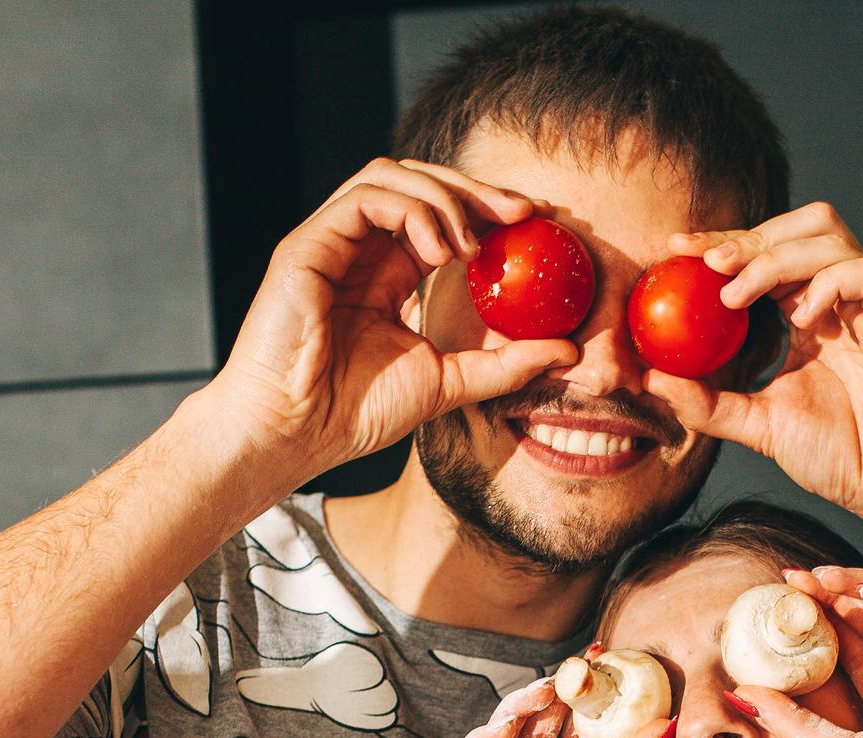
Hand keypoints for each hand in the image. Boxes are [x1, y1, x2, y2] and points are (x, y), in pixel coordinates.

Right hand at [210, 158, 578, 484]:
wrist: (292, 435)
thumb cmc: (352, 414)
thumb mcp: (447, 383)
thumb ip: (504, 363)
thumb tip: (569, 352)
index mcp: (385, 274)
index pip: (438, 217)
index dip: (485, 210)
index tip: (534, 223)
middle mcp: (357, 250)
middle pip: (418, 184)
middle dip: (475, 190)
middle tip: (522, 211)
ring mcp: (329, 243)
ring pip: (390, 176)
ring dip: (442, 198)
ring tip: (471, 244)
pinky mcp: (306, 246)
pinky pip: (364, 198)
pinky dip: (409, 210)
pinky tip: (437, 251)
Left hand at [640, 204, 862, 553]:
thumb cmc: (843, 459)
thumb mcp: (759, 427)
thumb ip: (708, 403)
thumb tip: (649, 380)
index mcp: (809, 316)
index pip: (765, 255)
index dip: (724, 243)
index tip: (676, 250)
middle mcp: (841, 301)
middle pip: (801, 226)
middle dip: (749, 236)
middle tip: (707, 264)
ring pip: (830, 237)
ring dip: (778, 256)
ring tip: (740, 295)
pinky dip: (832, 279)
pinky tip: (802, 315)